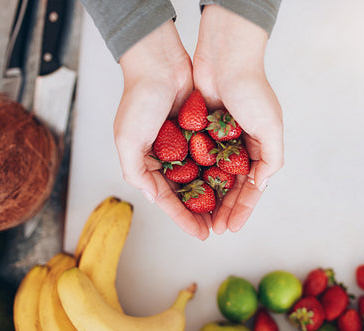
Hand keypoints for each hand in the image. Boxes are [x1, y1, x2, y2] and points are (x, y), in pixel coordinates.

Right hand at [115, 21, 210, 239]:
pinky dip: (223, 170)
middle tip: (219, 228)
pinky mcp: (202, 131)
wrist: (160, 63)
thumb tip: (153, 197)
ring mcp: (186, 144)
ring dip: (216, 195)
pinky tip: (236, 184)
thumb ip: (135, 171)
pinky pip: (215, 156)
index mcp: (148, 162)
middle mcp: (168, 156)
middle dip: (203, 212)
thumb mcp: (127, 139)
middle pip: (189, 192)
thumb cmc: (139, 100)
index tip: (201, 234)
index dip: (184, 218)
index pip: (168, 198)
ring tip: (230, 212)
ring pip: (205, 177)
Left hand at [193, 5, 283, 233]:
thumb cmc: (252, 90)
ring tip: (198, 217)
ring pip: (212, 177)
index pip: (251, 188)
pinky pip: (196, 159)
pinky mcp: (201, 131)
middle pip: (230, 187)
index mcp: (260, 148)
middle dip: (223, 209)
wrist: (225, 58)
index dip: (242, 210)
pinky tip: (185, 192)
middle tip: (213, 229)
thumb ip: (271, 159)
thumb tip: (262, 186)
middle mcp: (240, 147)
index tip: (230, 228)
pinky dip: (193, 176)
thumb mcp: (271, 127)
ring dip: (207, 198)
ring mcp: (219, 140)